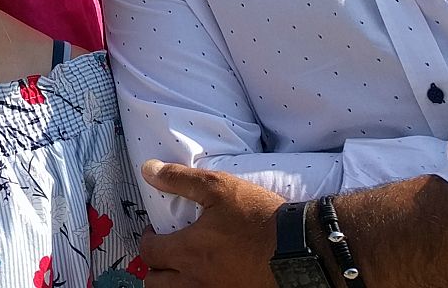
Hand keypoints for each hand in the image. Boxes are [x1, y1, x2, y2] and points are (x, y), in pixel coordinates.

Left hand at [138, 160, 283, 287]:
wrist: (301, 247)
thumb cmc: (259, 218)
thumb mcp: (219, 187)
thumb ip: (180, 179)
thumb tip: (149, 170)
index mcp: (189, 252)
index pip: (149, 253)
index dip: (146, 240)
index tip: (154, 231)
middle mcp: (197, 280)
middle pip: (155, 283)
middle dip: (154, 267)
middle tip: (164, 252)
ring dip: (172, 282)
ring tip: (182, 267)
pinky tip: (206, 277)